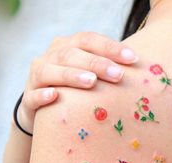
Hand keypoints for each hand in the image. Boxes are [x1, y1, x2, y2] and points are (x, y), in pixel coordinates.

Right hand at [18, 32, 138, 133]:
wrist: (42, 113)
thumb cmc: (74, 93)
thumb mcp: (88, 78)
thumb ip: (106, 72)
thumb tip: (142, 74)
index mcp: (67, 47)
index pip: (89, 40)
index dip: (110, 47)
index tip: (133, 59)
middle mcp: (50, 57)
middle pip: (72, 54)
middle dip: (96, 63)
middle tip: (118, 75)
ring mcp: (37, 77)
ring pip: (51, 71)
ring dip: (72, 75)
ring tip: (91, 82)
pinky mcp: (28, 98)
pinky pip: (33, 95)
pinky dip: (43, 95)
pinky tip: (55, 96)